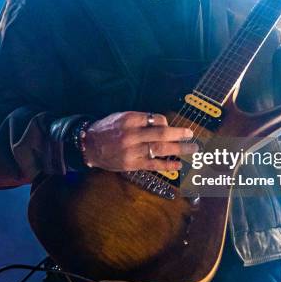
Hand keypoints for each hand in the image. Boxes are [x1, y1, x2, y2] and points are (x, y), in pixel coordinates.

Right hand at [82, 111, 197, 171]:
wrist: (89, 145)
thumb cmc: (107, 129)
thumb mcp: (121, 116)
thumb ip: (140, 119)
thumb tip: (163, 123)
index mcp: (130, 120)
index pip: (155, 119)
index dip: (167, 122)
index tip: (170, 126)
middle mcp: (132, 135)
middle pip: (161, 134)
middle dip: (179, 135)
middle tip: (192, 135)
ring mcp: (132, 151)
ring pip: (160, 150)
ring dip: (179, 149)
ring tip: (192, 149)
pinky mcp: (132, 164)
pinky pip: (153, 165)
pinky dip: (167, 165)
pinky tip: (178, 165)